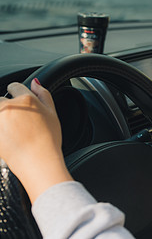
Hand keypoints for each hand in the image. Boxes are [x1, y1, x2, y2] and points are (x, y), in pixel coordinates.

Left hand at [0, 79, 72, 202]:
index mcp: (25, 99)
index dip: (19, 94)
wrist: (38, 162)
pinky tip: (8, 138)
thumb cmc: (48, 140)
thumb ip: (44, 94)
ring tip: (12, 132)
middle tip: (19, 123)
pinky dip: (2, 130)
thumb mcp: (53, 114)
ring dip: (3, 118)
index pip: (14, 86)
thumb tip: (35, 82)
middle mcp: (8, 107)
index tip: (23, 106)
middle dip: (8, 107)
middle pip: (1, 99)